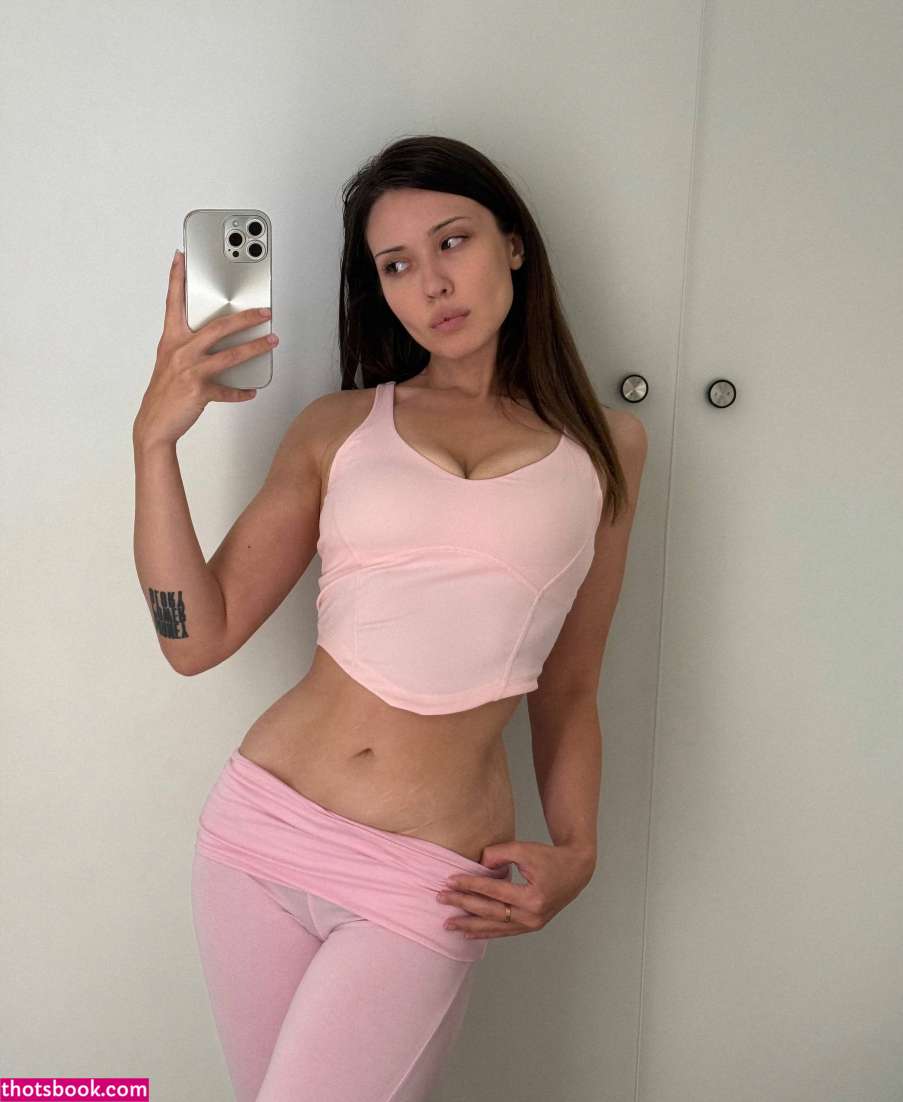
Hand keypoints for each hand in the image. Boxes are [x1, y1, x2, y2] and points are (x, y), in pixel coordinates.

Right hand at [133, 250, 276, 448]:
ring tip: (272, 341)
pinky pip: (227, 390)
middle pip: (217, 327)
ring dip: (255, 348)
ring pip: (229, 355)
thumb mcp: (170, 362)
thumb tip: (214, 337)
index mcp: (171, 340)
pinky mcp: (199, 392)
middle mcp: (180, 352)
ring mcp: (190, 371)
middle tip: (264, 311)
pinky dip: (242, 391)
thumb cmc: (165, 392)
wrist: (154, 424)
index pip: (173, 303)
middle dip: (245, 317)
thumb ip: (188, 345)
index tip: (181, 257)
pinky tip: (251, 390)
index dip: (176, 278)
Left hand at [436, 840, 595, 941]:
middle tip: (441, 898)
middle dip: (463, 905)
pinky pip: (503, 932)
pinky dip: (485, 933)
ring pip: (494, 927)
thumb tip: (478, 864)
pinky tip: (469, 933)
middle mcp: (532, 916)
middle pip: (489, 912)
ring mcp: (532, 924)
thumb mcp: (525, 849)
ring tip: (448, 924)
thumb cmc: (550, 858)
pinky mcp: (531, 926)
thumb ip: (500, 853)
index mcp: (532, 897)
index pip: (492, 891)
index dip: (470, 885)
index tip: (450, 880)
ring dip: (469, 926)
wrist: (575, 870)